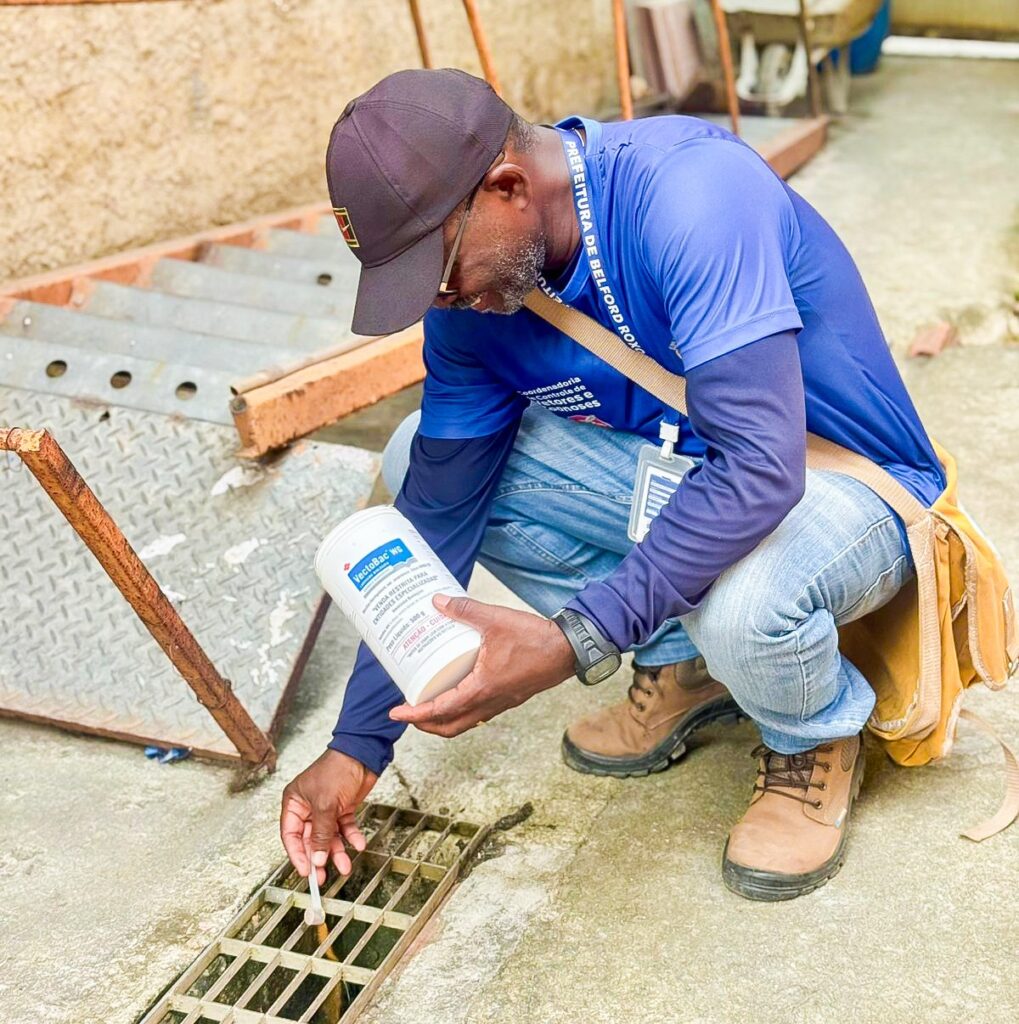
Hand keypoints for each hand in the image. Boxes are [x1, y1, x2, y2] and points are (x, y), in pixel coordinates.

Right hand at [280, 749, 377, 884]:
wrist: (363, 754)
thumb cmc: (337, 769)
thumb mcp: (326, 805)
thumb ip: (320, 833)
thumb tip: (316, 858)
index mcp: (295, 802)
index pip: (290, 834)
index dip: (297, 854)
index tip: (306, 870)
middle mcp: (308, 806)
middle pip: (310, 839)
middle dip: (319, 857)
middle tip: (323, 876)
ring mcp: (326, 808)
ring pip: (329, 836)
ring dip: (337, 851)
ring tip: (345, 865)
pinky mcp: (343, 807)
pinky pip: (344, 828)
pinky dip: (351, 837)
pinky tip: (358, 844)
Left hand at [388, 593, 574, 736]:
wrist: (568, 650)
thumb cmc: (535, 638)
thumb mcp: (495, 619)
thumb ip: (465, 610)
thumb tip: (437, 602)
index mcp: (482, 689)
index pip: (441, 710)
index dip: (415, 714)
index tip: (396, 712)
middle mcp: (490, 702)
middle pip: (450, 727)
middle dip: (425, 725)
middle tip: (408, 712)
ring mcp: (501, 703)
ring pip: (466, 723)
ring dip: (444, 721)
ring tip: (428, 705)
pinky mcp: (509, 697)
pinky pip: (480, 713)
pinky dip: (463, 712)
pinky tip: (458, 692)